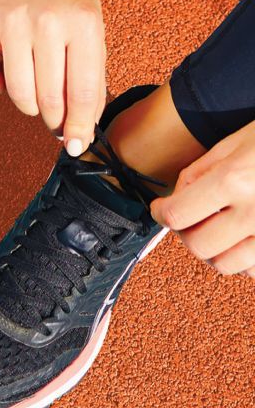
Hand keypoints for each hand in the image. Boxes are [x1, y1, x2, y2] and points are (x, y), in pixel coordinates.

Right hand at [0, 0, 104, 153]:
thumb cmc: (69, 1)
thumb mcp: (92, 31)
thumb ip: (88, 79)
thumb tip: (77, 131)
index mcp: (82, 23)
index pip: (82, 92)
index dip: (81, 126)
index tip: (78, 145)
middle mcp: (45, 20)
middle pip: (48, 98)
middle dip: (54, 120)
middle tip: (56, 121)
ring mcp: (10, 21)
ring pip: (17, 93)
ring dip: (28, 105)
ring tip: (34, 90)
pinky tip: (9, 72)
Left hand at [152, 122, 254, 276]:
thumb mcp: (238, 141)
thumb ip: (202, 171)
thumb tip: (176, 196)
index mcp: (235, 180)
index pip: (177, 214)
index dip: (160, 212)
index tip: (161, 208)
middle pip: (199, 246)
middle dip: (188, 233)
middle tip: (192, 218)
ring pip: (228, 265)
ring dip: (217, 249)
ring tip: (222, 228)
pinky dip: (247, 260)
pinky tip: (249, 237)